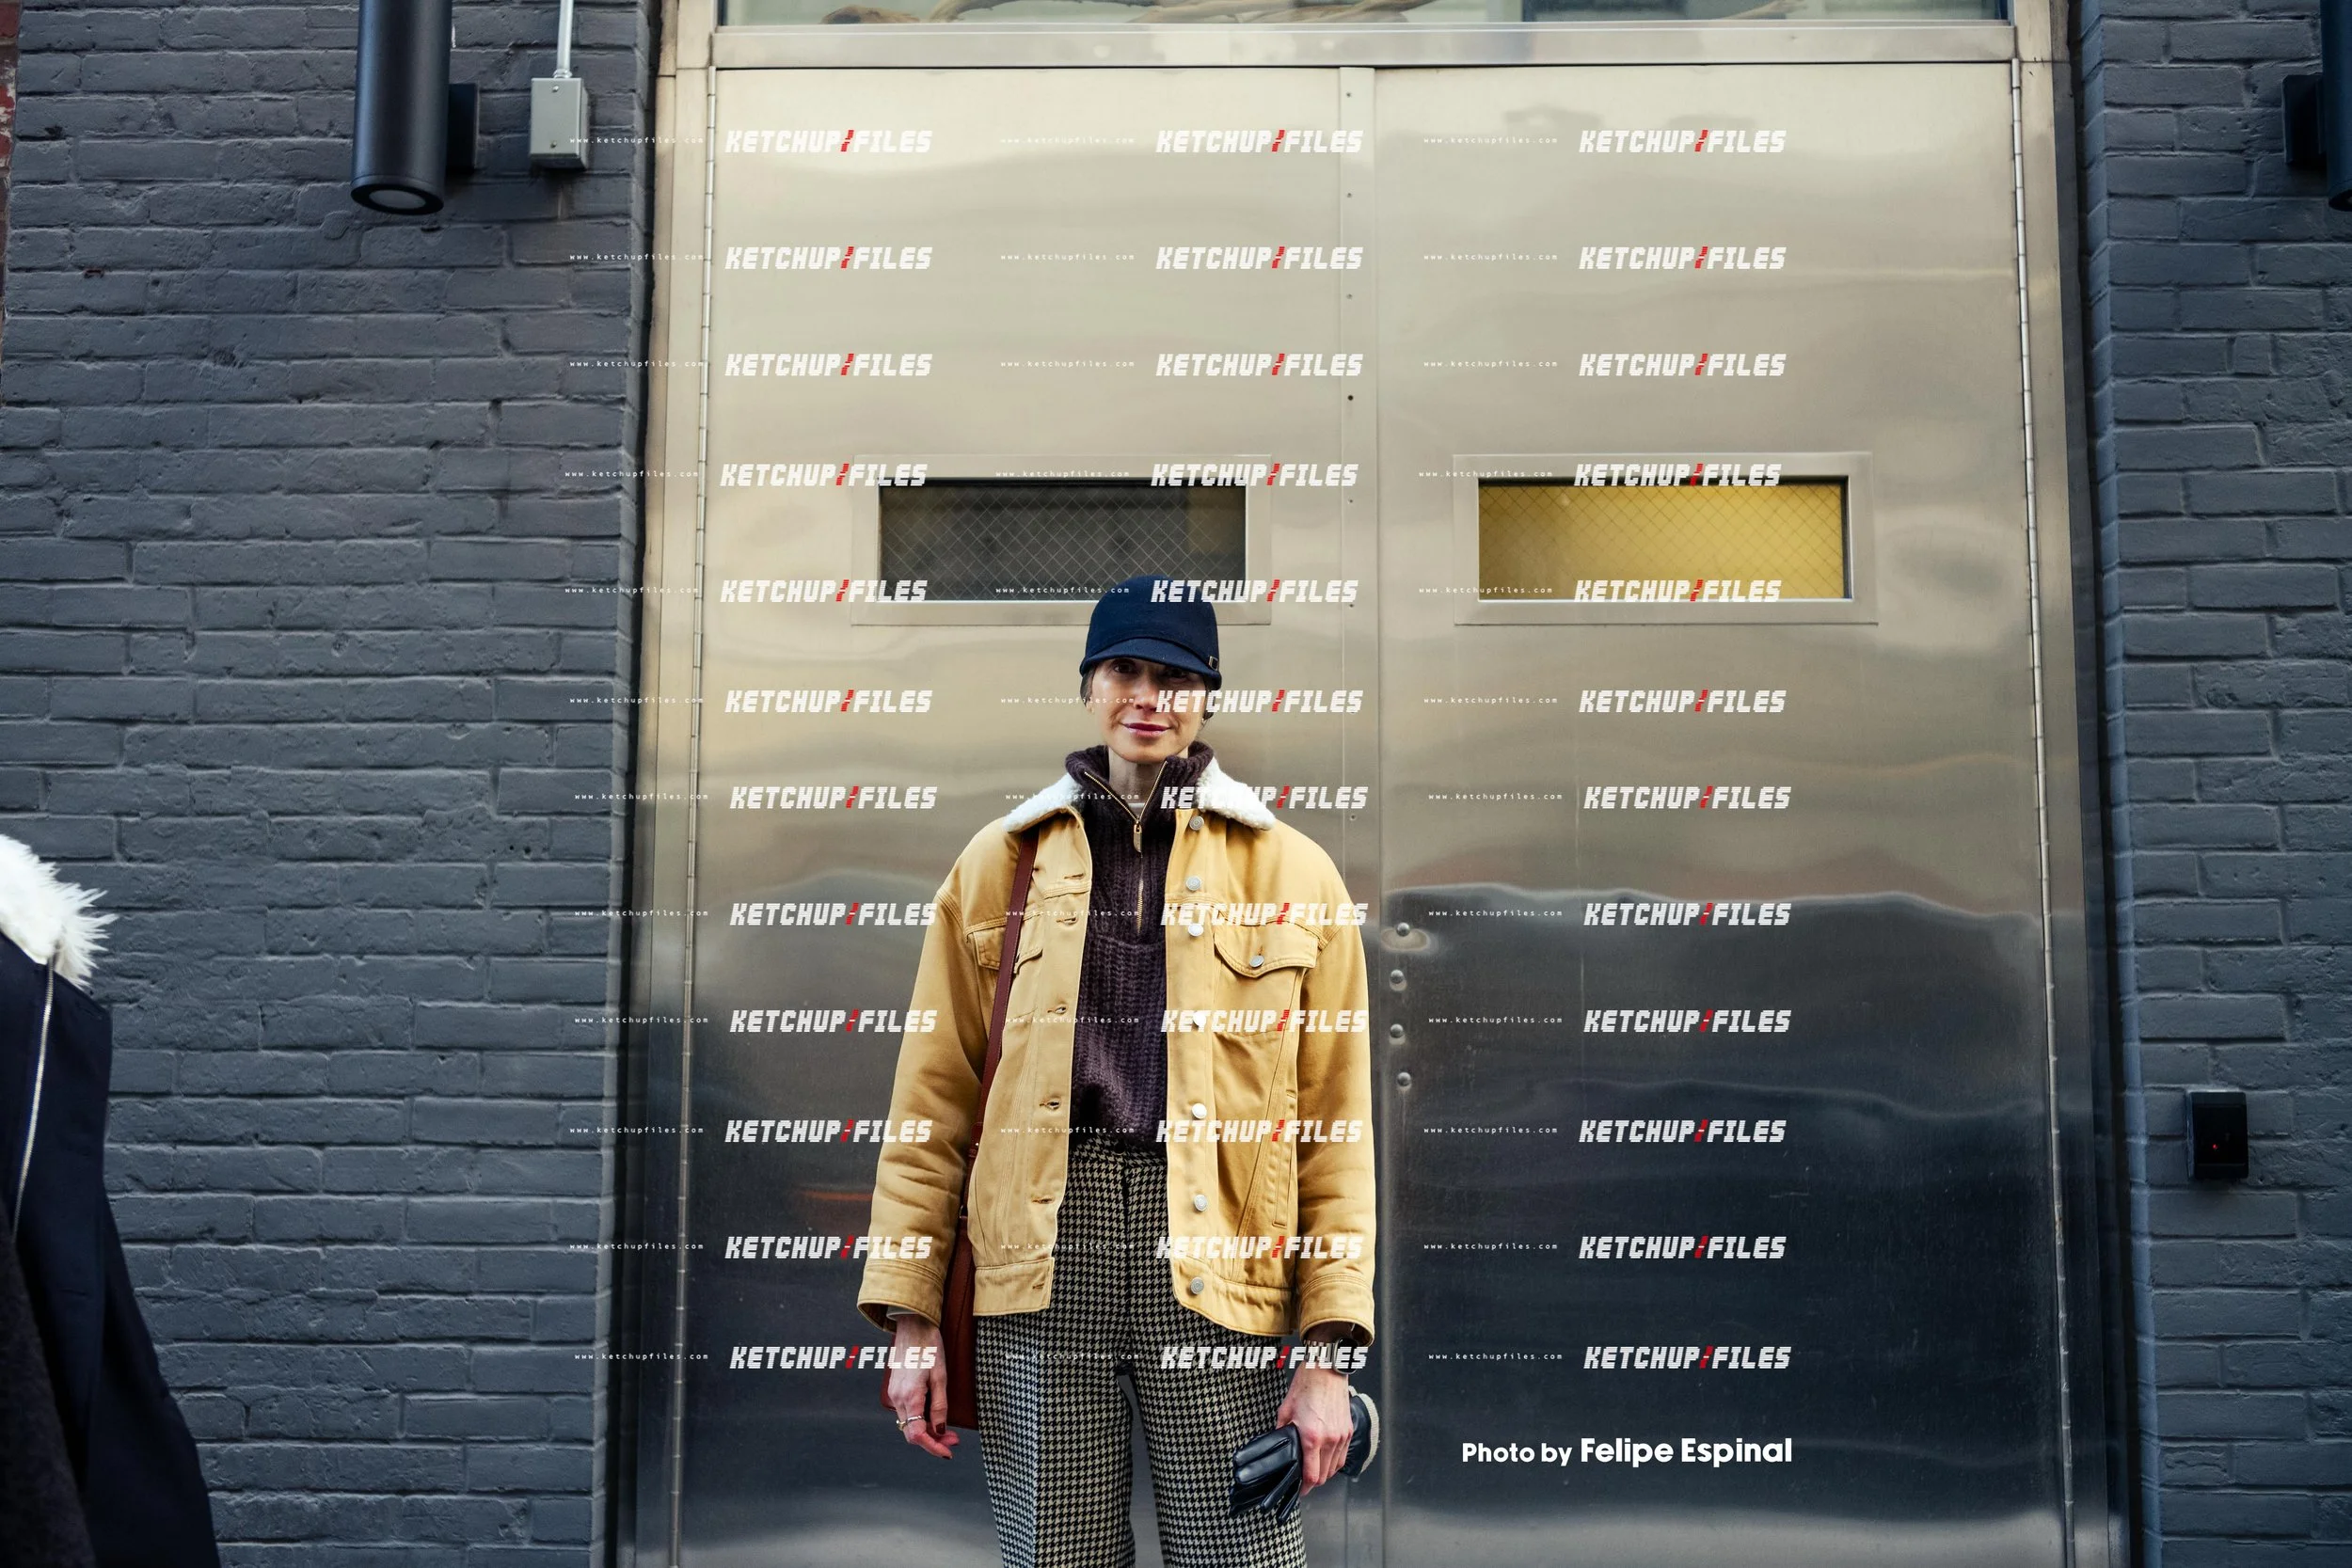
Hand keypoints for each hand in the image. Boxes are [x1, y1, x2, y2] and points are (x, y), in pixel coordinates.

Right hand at [887, 1316, 957, 1458]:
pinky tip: (933, 1415)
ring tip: (948, 1430)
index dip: (933, 1447)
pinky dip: (919, 1419)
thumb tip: (941, 1430)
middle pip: (912, 1433)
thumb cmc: (929, 1346)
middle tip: (954, 1439)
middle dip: (933, 1441)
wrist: (913, 1325)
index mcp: (910, 1396)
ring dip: (927, 1431)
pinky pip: (906, 1412)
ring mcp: (894, 1393)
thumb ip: (940, 1405)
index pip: (918, 1435)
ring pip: (908, 1424)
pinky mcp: (895, 1388)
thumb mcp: (941, 1375)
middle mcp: (898, 1398)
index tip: (948, 1452)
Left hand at [1276, 1365, 1351, 1491]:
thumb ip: (1282, 1432)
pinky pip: (1343, 1455)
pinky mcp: (1349, 1430)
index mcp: (1311, 1437)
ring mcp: (1342, 1436)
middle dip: (1313, 1482)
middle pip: (1324, 1476)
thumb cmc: (1305, 1386)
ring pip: (1335, 1468)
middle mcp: (1330, 1440)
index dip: (1304, 1487)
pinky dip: (1335, 1461)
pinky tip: (1326, 1457)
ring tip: (1314, 1469)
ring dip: (1325, 1472)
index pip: (1312, 1475)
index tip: (1299, 1490)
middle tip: (1304, 1480)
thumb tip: (1280, 1447)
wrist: (1326, 1369)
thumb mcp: (1285, 1411)